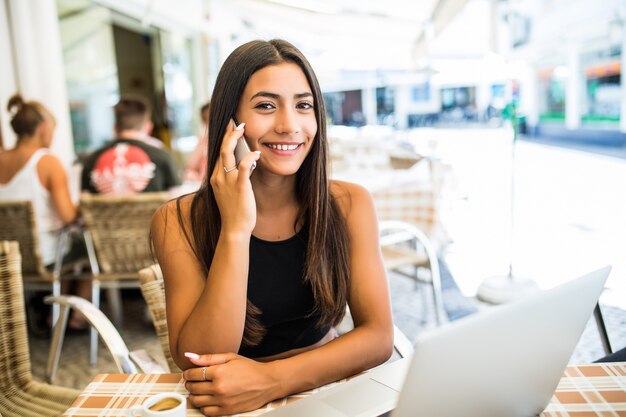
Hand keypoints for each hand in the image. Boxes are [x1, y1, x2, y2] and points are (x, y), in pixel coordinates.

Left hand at [183, 352, 281, 415]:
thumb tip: (189, 356)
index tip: (189, 373)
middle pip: (193, 387)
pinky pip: (206, 412)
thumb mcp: (230, 357)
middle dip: (190, 383)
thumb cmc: (250, 368)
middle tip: (193, 380)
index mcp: (219, 372)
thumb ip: (209, 357)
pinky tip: (207, 400)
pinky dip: (203, 406)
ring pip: (197, 401)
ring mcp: (222, 401)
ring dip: (194, 395)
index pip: (193, 374)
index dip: (188, 373)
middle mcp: (219, 388)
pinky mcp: (227, 411)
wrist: (268, 382)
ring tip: (199, 390)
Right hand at [209, 121, 259, 236]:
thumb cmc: (235, 212)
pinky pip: (243, 166)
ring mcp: (227, 181)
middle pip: (221, 148)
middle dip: (228, 133)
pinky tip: (257, 153)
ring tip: (243, 128)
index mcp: (214, 177)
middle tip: (237, 122)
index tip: (230, 128)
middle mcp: (218, 177)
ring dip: (235, 138)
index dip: (224, 139)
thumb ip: (233, 177)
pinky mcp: (239, 186)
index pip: (218, 153)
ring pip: (227, 152)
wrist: (234, 229)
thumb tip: (245, 163)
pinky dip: (249, 157)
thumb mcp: (230, 192)